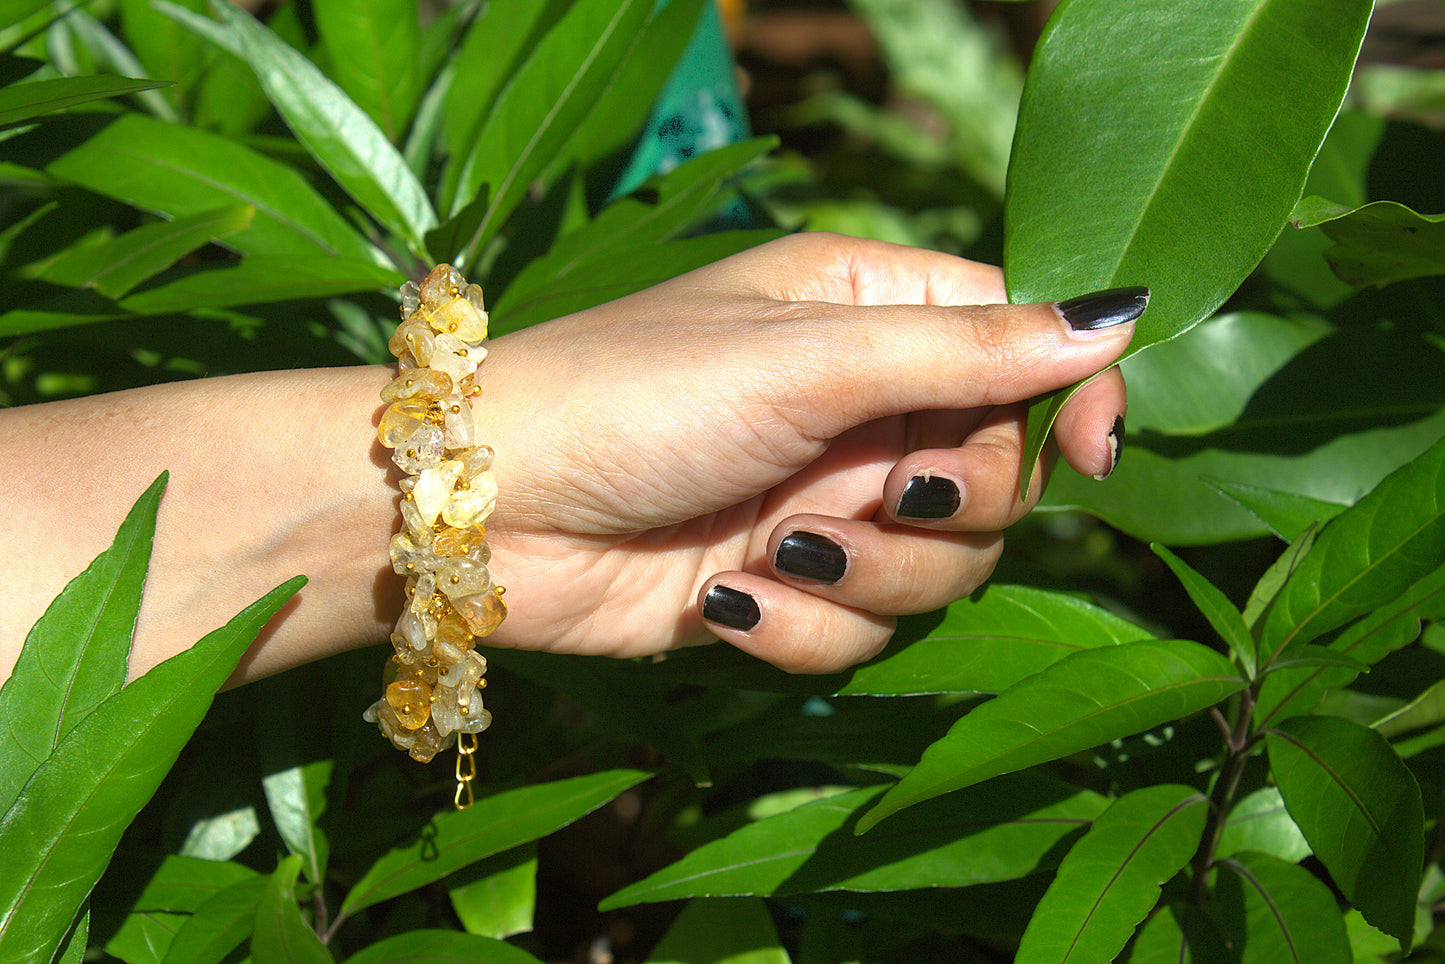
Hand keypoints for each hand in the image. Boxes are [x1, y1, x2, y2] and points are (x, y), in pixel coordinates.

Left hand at [477, 232, 1136, 672]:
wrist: (484, 511)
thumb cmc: (635, 396)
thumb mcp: (808, 359)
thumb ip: (968, 351)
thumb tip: (1119, 317)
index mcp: (868, 312)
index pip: (1022, 344)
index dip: (1071, 397)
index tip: (1097, 452)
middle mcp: (857, 406)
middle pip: (999, 476)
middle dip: (948, 506)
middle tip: (879, 496)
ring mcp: (822, 502)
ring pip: (940, 570)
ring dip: (870, 575)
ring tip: (778, 551)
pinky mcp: (784, 588)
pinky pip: (859, 632)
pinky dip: (803, 627)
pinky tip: (727, 601)